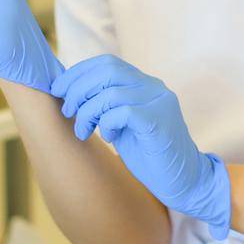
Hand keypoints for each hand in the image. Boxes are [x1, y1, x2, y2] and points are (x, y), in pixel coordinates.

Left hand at [52, 54, 230, 240]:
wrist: (184, 181)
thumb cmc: (150, 154)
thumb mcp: (122, 123)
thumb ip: (105, 103)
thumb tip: (69, 91)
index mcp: (145, 84)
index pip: (107, 62)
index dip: (78, 73)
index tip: (59, 90)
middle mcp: (154, 87)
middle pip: (107, 71)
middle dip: (78, 89)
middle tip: (67, 111)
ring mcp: (159, 102)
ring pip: (110, 92)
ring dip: (87, 112)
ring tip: (83, 131)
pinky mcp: (159, 122)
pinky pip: (122, 112)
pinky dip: (107, 124)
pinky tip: (110, 138)